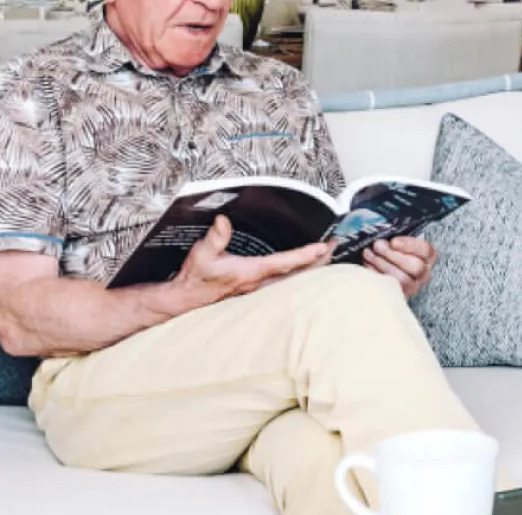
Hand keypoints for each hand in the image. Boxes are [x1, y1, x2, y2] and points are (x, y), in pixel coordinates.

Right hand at [171, 215, 330, 310]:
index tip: (323, 247)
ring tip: (329, 254)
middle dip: (319, 260)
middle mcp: (260, 283)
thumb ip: (215, 238)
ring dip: (312, 268)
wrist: (186, 300)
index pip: (285, 262)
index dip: (305, 255)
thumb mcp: (202, 254)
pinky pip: (285, 282)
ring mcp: (259, 289)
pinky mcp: (256, 290)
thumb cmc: (195, 278)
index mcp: (251, 273)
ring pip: (294, 280)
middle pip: (298, 274)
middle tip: (336, 245)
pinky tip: (307, 269)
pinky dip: (300, 274)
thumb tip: (224, 221)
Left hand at [363, 236, 436, 297]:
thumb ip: (393, 233)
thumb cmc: (391, 248)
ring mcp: (412, 286)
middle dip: (393, 255)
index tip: (393, 241)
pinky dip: (376, 275)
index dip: (410, 245)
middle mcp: (423, 273)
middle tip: (377, 245)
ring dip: (382, 265)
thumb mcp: (396, 238)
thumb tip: (381, 227)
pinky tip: (367, 265)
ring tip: (368, 254)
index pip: (426, 250)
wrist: (382, 264)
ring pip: (402, 279)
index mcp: (426, 256)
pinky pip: (390, 289)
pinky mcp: (399, 296)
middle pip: (416, 267)